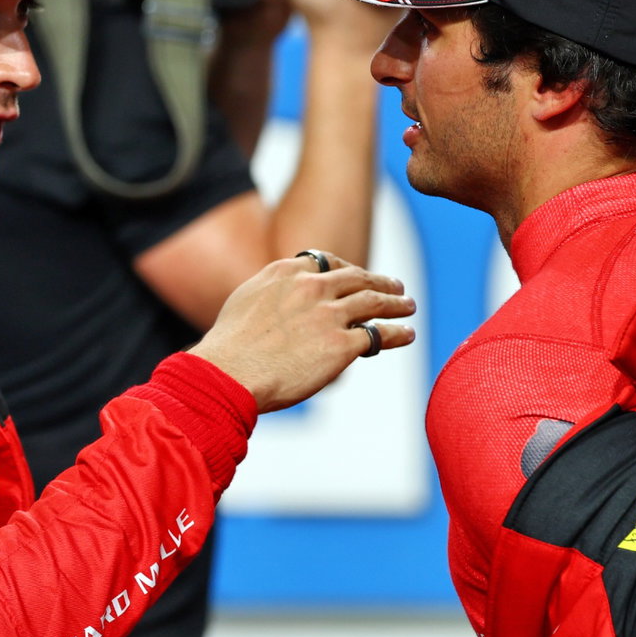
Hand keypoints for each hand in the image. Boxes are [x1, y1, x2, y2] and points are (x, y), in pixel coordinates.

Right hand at [188, 251, 415, 412]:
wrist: (228, 374)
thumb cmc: (229, 347)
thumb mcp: (246, 300)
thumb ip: (271, 294)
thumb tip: (280, 301)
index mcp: (287, 272)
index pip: (327, 262)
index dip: (348, 269)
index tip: (358, 276)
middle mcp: (311, 287)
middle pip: (357, 278)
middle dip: (380, 282)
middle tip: (396, 287)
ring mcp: (328, 315)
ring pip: (374, 302)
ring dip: (396, 303)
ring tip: (408, 306)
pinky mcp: (341, 345)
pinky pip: (378, 335)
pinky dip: (398, 334)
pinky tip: (406, 335)